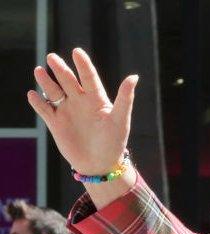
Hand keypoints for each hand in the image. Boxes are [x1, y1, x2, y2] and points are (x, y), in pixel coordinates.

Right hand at [26, 48, 136, 175]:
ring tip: (39, 71)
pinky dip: (38, 102)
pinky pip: (44, 109)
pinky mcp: (56, 123)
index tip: (77, 52)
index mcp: (97, 99)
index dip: (83, 64)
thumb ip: (125, 98)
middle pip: (68, 80)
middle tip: (52, 57)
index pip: (89, 77)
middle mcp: (80, 101)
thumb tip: (134, 76)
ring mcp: (67, 111)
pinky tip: (33, 95)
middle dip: (60, 69)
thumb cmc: (114, 142)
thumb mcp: (121, 120)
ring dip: (46, 82)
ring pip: (54, 92)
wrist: (100, 164)